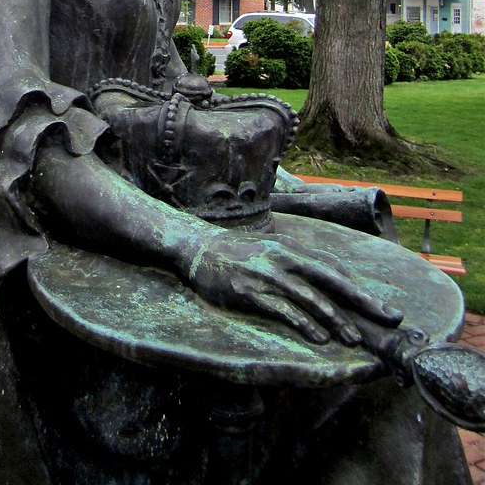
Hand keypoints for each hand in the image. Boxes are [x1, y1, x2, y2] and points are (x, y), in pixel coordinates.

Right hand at [186, 231, 402, 345]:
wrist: (197, 249)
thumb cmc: (237, 252)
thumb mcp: (271, 249)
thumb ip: (296, 262)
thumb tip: (327, 277)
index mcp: (291, 249)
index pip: (334, 268)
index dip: (359, 287)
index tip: (381, 306)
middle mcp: (284, 259)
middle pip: (331, 281)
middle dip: (362, 301)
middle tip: (389, 318)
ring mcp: (267, 275)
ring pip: (310, 299)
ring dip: (336, 320)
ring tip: (355, 339)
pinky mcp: (250, 292)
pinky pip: (283, 310)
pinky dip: (304, 324)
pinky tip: (319, 338)